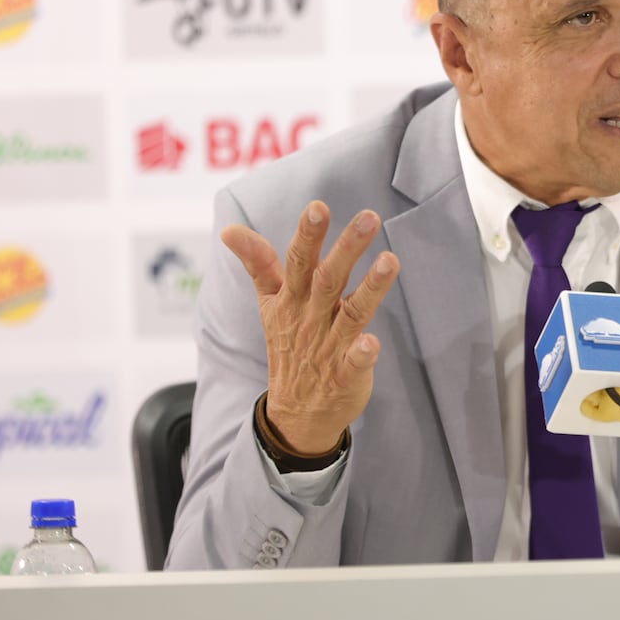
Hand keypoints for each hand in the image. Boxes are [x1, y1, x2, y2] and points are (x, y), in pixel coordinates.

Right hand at [221, 201, 399, 454]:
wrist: (295, 412)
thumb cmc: (289, 344)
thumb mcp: (269, 304)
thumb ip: (258, 264)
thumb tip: (227, 228)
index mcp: (291, 299)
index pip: (298, 261)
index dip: (307, 236)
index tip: (318, 207)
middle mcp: (310, 318)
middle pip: (327, 278)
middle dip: (347, 248)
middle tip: (370, 217)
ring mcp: (328, 346)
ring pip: (352, 312)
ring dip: (372, 287)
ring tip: (392, 260)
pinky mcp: (345, 373)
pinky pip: (354, 361)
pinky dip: (363, 352)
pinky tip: (373, 342)